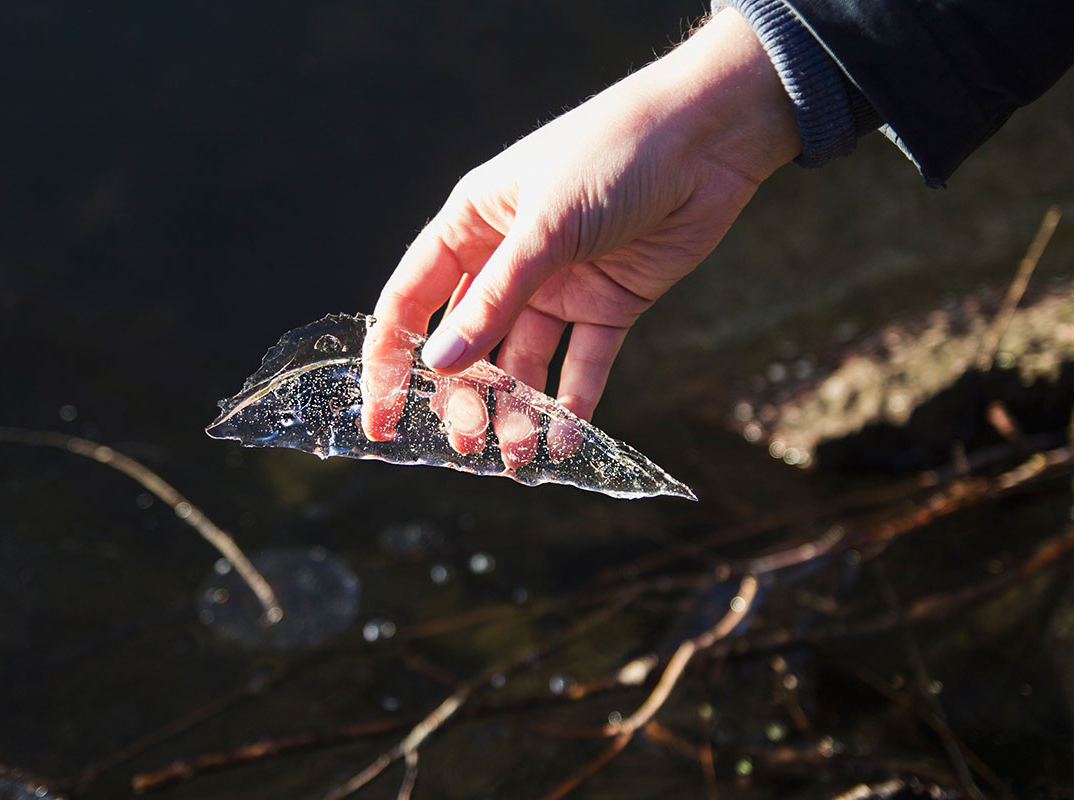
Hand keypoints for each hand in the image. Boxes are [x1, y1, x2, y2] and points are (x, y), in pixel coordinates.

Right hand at [361, 8, 799, 464]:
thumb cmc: (614, 153)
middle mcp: (508, 259)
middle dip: (462, 395)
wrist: (710, 136)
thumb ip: (495, 299)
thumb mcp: (545, 227)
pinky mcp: (609, 303)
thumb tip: (440, 363)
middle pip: (468, 341)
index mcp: (472, 224)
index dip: (390, 357)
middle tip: (464, 446)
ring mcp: (559, 284)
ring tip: (516, 456)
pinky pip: (583, 363)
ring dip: (517, 408)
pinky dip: (574, 402)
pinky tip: (565, 440)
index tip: (379, 417)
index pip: (412, 299)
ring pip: (523, 360)